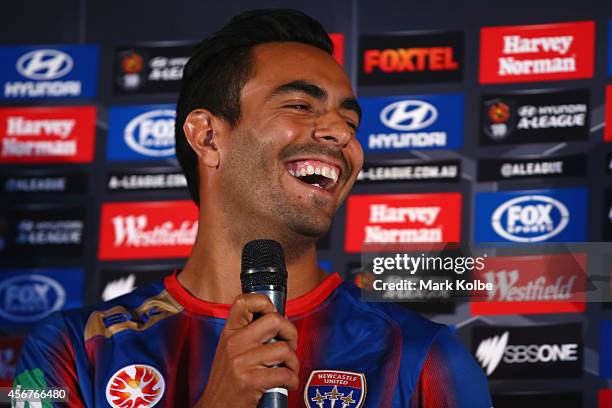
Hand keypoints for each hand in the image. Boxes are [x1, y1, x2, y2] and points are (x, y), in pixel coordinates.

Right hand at [193, 293, 298, 407]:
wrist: (215, 407)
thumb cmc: (226, 381)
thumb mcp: (229, 350)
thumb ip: (247, 334)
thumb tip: (278, 322)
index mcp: (229, 332)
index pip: (244, 301)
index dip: (264, 302)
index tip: (274, 313)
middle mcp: (234, 343)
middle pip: (274, 320)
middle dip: (290, 332)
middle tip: (290, 344)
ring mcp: (242, 361)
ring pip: (284, 349)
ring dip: (294, 362)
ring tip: (289, 368)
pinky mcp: (251, 380)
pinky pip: (285, 373)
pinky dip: (292, 379)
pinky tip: (288, 382)